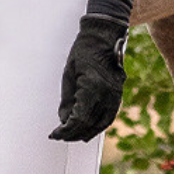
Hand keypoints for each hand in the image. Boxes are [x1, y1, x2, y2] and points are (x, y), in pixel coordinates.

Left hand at [49, 15, 127, 141]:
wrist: (103, 37)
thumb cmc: (83, 51)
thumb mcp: (68, 74)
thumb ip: (66, 100)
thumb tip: (64, 120)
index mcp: (92, 87)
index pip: (78, 119)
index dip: (66, 130)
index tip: (55, 133)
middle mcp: (106, 94)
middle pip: (89, 124)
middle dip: (73, 134)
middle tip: (60, 136)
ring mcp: (115, 95)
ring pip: (101, 124)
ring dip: (86, 132)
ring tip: (73, 136)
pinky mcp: (118, 95)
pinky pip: (108, 117)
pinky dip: (98, 126)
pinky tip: (88, 129)